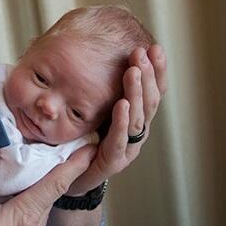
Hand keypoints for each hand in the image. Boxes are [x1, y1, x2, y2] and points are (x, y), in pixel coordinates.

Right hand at [0, 140, 96, 225]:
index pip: (56, 183)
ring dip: (39, 184)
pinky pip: (30, 214)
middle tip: (58, 146)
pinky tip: (13, 192)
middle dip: (56, 168)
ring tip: (31, 164)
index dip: (75, 164)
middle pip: (49, 190)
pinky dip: (27, 197)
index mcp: (25, 215)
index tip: (91, 148)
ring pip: (39, 202)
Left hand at [67, 44, 167, 194]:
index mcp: (135, 118)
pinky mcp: (111, 162)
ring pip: (136, 118)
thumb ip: (102, 88)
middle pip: (148, 102)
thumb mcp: (95, 109)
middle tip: (142, 52)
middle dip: (147, 75)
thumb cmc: (84, 139)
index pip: (152, 92)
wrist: (70, 178)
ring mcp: (126, 148)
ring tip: (133, 70)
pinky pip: (118, 140)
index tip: (154, 48)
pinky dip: (120, 120)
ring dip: (135, 92)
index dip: (155, 71)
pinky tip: (122, 103)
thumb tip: (103, 53)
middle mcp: (136, 133)